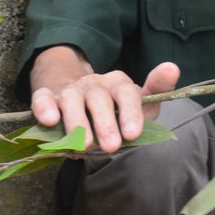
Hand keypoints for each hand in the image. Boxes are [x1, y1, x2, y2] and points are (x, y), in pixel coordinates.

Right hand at [30, 46, 179, 152]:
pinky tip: (50, 121)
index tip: (133, 134)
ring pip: (71, 99)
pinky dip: (44, 107)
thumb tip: (172, 67)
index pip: (126, 92)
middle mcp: (94, 83)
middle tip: (112, 147)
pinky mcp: (48, 97)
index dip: (131, 112)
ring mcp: (70, 89)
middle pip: (99, 97)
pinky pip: (42, 98)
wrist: (80, 100)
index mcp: (118, 83)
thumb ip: (157, 91)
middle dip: (106, 122)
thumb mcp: (139, 104)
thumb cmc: (116, 109)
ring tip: (84, 145)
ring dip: (77, 121)